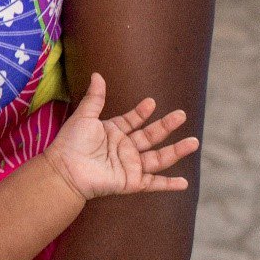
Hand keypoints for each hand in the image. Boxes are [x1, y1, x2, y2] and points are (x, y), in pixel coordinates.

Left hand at [44, 73, 196, 199]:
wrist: (65, 169)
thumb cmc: (71, 143)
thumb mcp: (84, 116)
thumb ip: (94, 97)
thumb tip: (97, 74)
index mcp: (114, 132)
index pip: (133, 120)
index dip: (142, 112)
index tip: (151, 102)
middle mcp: (124, 148)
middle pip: (151, 136)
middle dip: (167, 126)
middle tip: (181, 115)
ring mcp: (130, 165)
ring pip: (158, 158)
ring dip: (176, 151)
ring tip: (194, 142)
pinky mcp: (131, 182)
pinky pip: (153, 183)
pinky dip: (168, 184)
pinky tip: (184, 183)